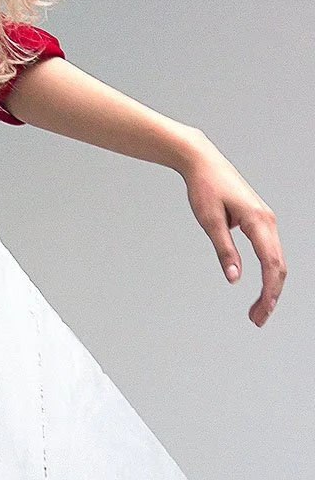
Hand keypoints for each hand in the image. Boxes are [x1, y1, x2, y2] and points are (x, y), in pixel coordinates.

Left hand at [182, 134, 285, 326]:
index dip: (268, 293)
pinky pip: (269, 250)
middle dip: (271, 295)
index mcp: (258, 220)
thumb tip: (235, 278)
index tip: (260, 312)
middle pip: (279, 266)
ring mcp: (265, 219)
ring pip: (276, 259)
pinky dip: (267, 271)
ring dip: (270, 286)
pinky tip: (260, 286)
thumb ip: (224, 250)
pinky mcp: (258, 219)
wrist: (201, 160)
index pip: (271, 264)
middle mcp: (267, 220)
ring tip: (257, 309)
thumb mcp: (209, 220)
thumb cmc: (204, 185)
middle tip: (257, 319)